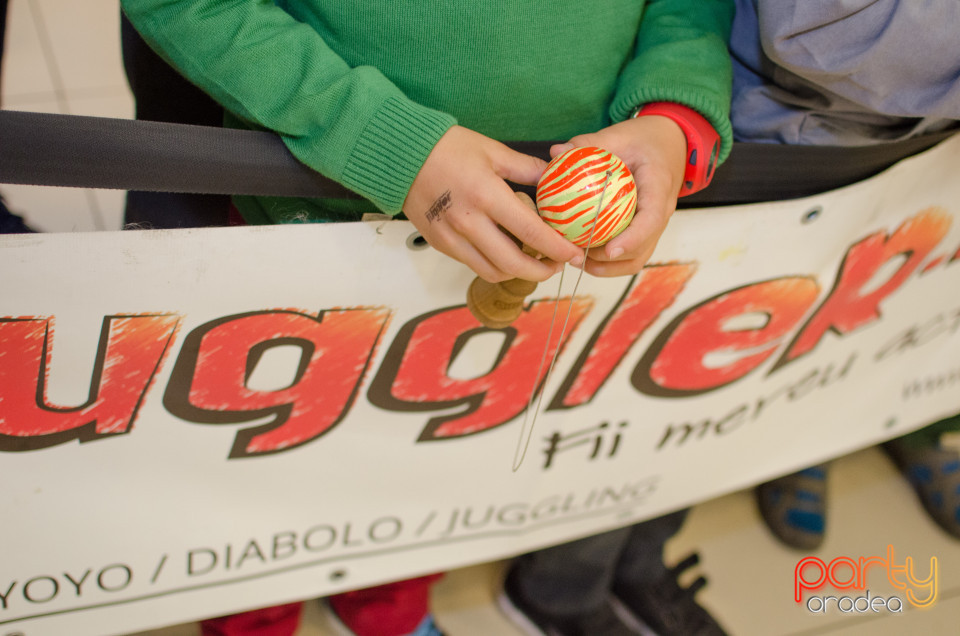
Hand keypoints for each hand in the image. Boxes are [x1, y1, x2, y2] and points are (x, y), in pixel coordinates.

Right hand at [404, 126, 582, 282]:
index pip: (532, 233)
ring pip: (494, 272)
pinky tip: (507, 253)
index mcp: (487, 196)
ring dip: (519, 273)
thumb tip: (555, 177)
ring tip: (534, 260)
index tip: (576, 255)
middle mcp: (469, 223)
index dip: (558, 249)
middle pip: (514, 264)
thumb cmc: (448, 148)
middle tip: (557, 264)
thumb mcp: (492, 150)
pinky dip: (496, 266)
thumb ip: (527, 168)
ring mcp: (452, 237)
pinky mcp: (441, 244)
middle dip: (542, 271)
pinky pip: (474, 264)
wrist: (401, 156)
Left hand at [551, 116, 686, 276]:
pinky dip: (608, 262)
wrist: (670, 144)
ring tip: (577, 260)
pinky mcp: (645, 231)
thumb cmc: (645, 139)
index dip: (632, 239)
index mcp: (659, 188)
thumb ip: (589, 143)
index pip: (651, 220)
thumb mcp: (620, 134)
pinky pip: (630, 253)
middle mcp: (662, 212)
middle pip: (642, 250)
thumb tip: (555, 153)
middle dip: (610, 261)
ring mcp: (655, 226)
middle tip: (577, 254)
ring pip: (636, 259)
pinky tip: (583, 254)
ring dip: (608, 267)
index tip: (609, 250)